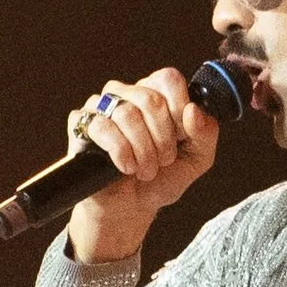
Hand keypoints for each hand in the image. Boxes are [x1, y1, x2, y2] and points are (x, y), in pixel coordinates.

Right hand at [64, 65, 221, 264]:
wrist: (131, 207)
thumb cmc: (162, 178)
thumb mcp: (197, 158)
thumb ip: (205, 133)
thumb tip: (193, 110)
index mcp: (156, 92)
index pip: (168, 79)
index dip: (179, 110)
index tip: (181, 137)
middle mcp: (128, 93)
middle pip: (150, 99)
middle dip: (163, 138)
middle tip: (163, 160)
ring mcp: (101, 106)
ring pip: (127, 113)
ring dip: (143, 150)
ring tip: (145, 169)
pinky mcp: (81, 124)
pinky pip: (102, 128)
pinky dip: (121, 153)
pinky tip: (126, 167)